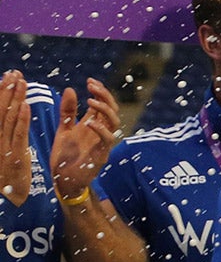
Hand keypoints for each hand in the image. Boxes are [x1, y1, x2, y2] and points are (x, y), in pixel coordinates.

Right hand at [0, 72, 31, 205]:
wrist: (3, 201)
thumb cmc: (4, 177)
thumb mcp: (3, 151)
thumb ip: (7, 132)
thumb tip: (12, 115)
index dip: (1, 92)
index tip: (7, 76)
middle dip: (7, 90)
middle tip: (15, 72)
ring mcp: (2, 146)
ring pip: (8, 118)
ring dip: (14, 99)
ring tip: (21, 82)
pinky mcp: (14, 156)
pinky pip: (17, 135)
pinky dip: (20, 120)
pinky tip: (25, 106)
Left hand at [49, 79, 119, 198]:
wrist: (63, 180)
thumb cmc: (65, 156)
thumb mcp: (64, 129)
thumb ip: (68, 111)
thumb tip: (71, 89)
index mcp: (93, 125)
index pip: (104, 104)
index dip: (100, 91)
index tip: (90, 81)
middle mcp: (101, 133)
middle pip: (113, 109)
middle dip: (105, 95)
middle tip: (91, 86)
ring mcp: (103, 144)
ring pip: (115, 122)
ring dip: (105, 109)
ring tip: (90, 100)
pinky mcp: (101, 155)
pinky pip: (107, 140)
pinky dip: (101, 129)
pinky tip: (89, 121)